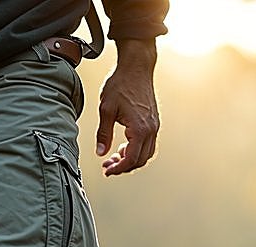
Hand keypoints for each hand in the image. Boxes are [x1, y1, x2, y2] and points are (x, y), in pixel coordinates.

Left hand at [95, 39, 159, 175]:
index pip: (131, 159)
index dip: (118, 169)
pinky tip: (124, 145)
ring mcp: (154, 125)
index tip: (107, 170)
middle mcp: (150, 129)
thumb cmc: (121, 84)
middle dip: (123, 166)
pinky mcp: (153, 121)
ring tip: (115, 156)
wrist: (136, 66)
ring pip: (146, 153)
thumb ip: (103, 133)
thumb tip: (101, 152)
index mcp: (139, 129)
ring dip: (131, 159)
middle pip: (140, 160)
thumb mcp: (106, 109)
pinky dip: (137, 150)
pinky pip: (148, 143)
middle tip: (108, 165)